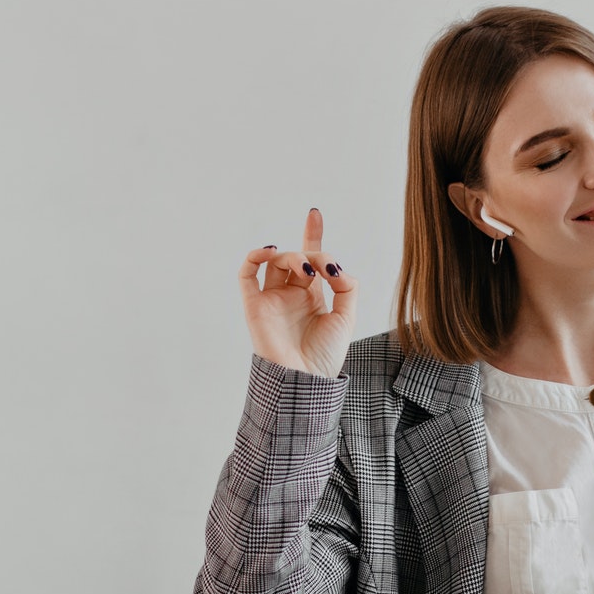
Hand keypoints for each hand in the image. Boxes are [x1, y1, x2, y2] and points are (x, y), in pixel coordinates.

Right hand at [239, 208, 357, 379]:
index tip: (314, 214)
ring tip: (306, 270)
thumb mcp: (347, 317)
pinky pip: (247, 274)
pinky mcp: (255, 305)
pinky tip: (271, 252)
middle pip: (297, 258)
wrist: (305, 379)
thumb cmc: (325, 355)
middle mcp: (291, 295)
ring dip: (292, 256)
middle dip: (313, 253)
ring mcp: (272, 299)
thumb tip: (334, 267)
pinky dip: (255, 257)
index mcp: (312, 297)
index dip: (312, 235)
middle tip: (325, 270)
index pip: (311, 259)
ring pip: (275, 262)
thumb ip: (347, 286)